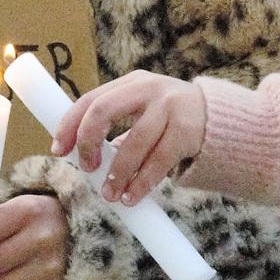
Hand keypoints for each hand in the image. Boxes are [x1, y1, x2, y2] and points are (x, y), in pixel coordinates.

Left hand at [53, 71, 206, 205]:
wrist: (222, 120)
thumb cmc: (170, 119)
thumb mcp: (144, 110)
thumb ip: (116, 125)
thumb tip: (80, 155)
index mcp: (132, 83)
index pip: (91, 99)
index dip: (69, 125)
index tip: (58, 151)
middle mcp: (149, 89)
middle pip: (104, 110)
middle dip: (88, 142)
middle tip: (87, 169)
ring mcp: (170, 107)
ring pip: (134, 142)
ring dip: (118, 173)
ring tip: (111, 196)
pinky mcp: (187, 130)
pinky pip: (159, 161)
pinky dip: (142, 182)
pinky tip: (132, 196)